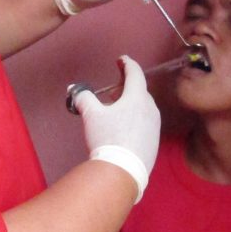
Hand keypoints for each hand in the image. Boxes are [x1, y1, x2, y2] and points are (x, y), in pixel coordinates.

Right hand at [75, 57, 160, 200]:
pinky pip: (145, 123)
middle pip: (140, 91)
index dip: (128, 64)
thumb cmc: (108, 137)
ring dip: (131, 105)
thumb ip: (83, 98)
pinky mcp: (155, 141)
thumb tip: (75, 90)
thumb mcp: (91, 115)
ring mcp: (155, 126)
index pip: (135, 74)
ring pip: (143, 108)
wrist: (123, 171)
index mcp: (137, 97)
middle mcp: (150, 108)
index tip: (122, 60)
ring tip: (116, 112)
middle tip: (113, 92)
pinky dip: (135, 119)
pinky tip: (124, 130)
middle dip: (126, 88)